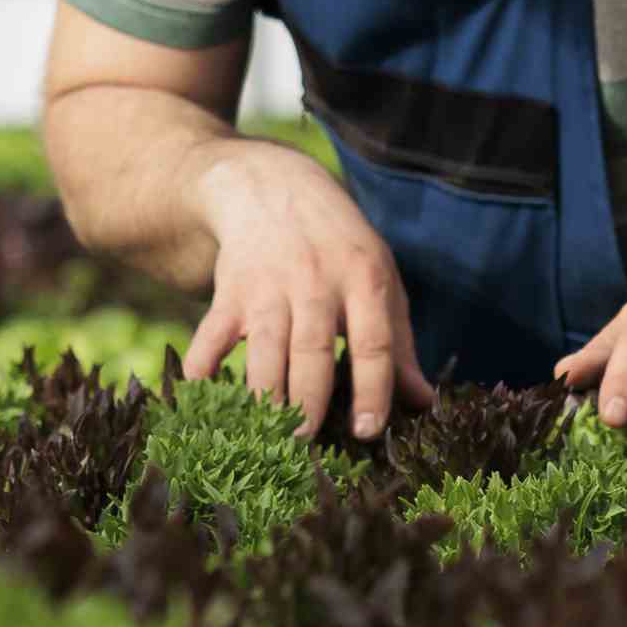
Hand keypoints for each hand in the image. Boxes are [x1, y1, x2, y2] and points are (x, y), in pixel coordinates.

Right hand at [185, 142, 432, 441]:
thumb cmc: (338, 245)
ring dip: (263, 392)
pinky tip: (202, 394)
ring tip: (266, 431)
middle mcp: (315, 281)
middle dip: (307, 399)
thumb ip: (400, 343)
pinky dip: (202, 363)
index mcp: (363, 278)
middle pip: (312, 349)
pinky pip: (211, 333)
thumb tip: (424, 403)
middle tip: (305, 440)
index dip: (373, 388)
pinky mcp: (229, 291)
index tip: (368, 431)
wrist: (271, 186)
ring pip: (264, 347)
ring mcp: (268, 285)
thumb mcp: (379, 278)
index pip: (373, 341)